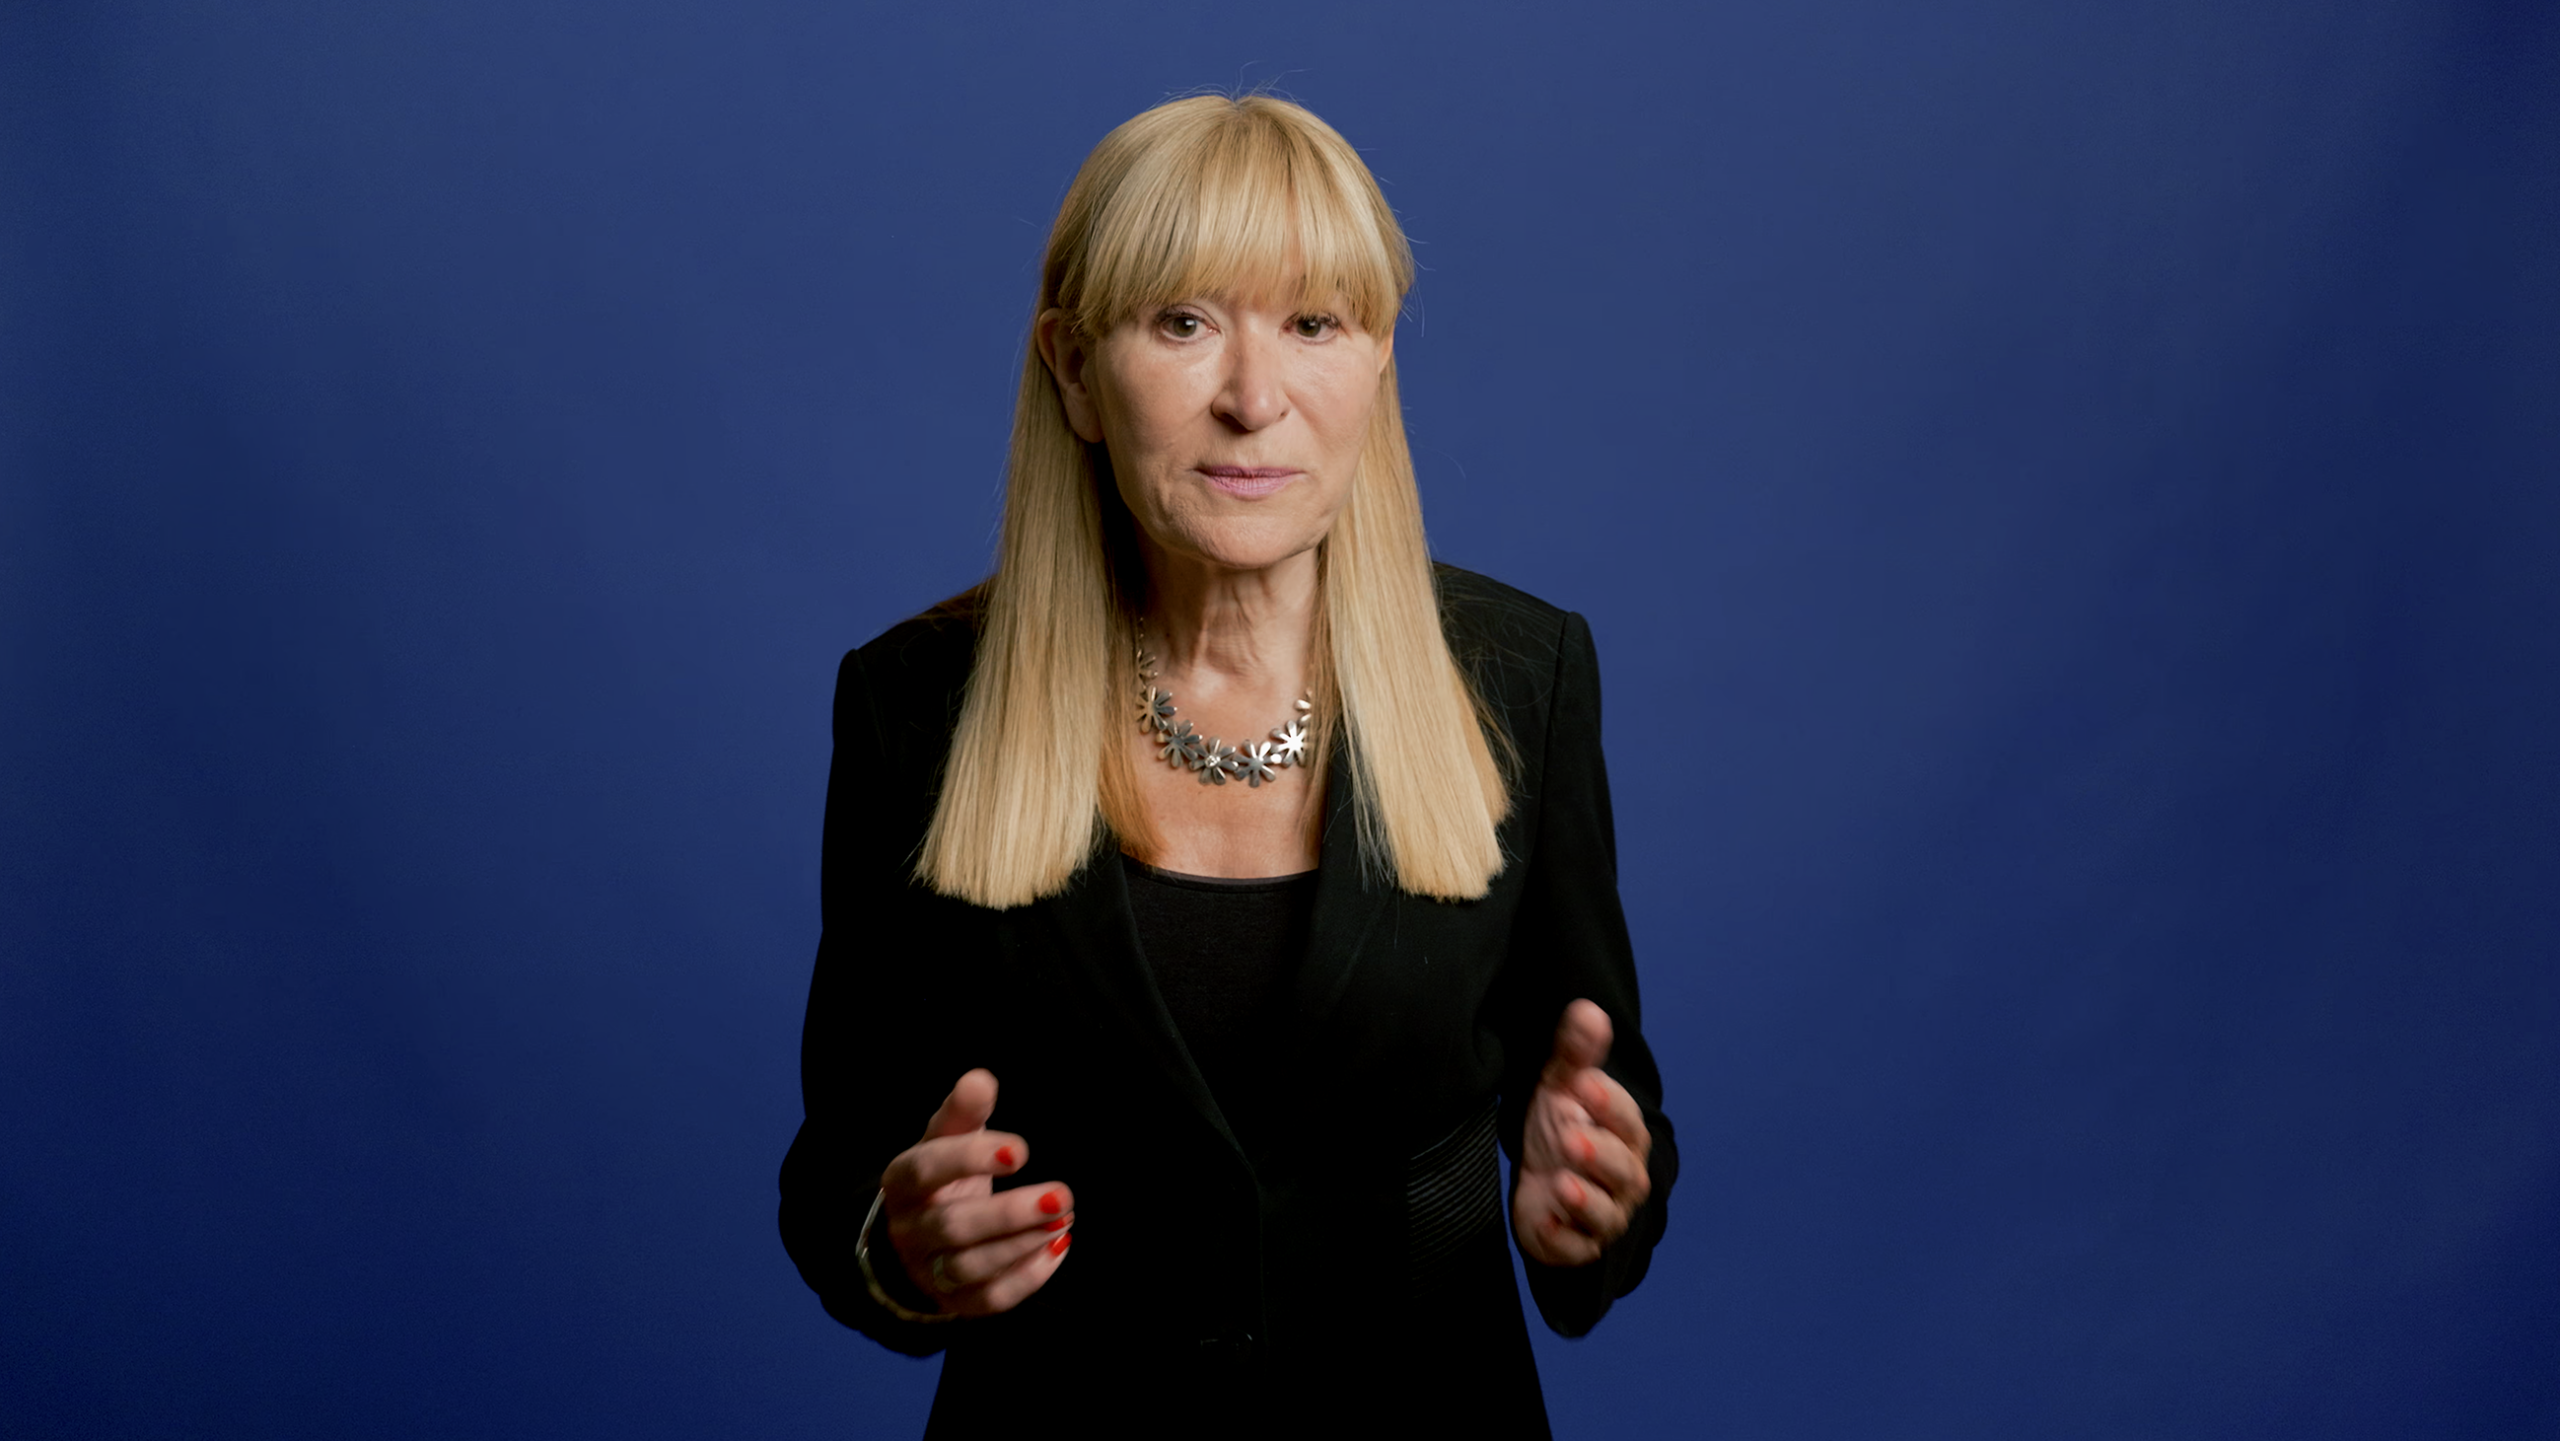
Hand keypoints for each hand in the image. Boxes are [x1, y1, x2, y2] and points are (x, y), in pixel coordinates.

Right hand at [878, 1069, 1073, 1315]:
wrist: (918, 1237)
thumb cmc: (943, 1176)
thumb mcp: (946, 1138)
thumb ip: (963, 1111)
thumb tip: (980, 1079)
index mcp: (904, 1183)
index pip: (926, 1170)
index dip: (969, 1160)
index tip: (1020, 1149)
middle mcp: (910, 1230)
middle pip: (954, 1227)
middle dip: (1010, 1214)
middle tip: (1062, 1194)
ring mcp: (930, 1271)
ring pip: (971, 1266)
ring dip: (1023, 1243)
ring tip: (1064, 1218)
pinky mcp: (956, 1302)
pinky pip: (990, 1299)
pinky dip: (1027, 1277)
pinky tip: (1057, 1247)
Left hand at [1513, 999, 1652, 1266]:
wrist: (1543, 1181)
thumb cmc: (1563, 1127)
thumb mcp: (1563, 1088)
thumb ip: (1576, 1054)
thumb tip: (1588, 1009)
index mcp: (1625, 1136)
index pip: (1625, 1120)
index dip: (1608, 1104)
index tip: (1584, 1085)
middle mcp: (1622, 1178)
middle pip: (1622, 1171)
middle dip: (1600, 1156)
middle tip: (1570, 1139)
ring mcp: (1602, 1215)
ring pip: (1604, 1215)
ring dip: (1585, 1202)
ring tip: (1561, 1184)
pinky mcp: (1577, 1246)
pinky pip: (1576, 1250)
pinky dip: (1561, 1240)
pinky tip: (1542, 1221)